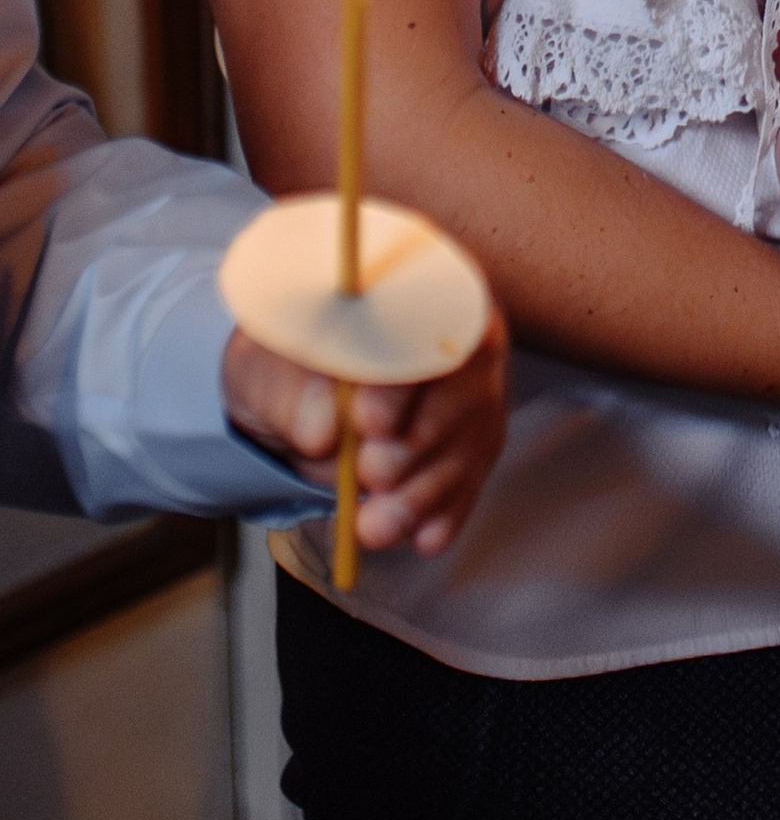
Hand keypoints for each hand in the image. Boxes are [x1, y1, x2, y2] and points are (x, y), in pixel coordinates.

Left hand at [221, 310, 511, 558]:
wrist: (290, 393)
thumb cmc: (281, 362)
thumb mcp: (264, 366)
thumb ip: (294, 389)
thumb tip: (326, 429)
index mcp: (412, 282)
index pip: (429, 316)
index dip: (405, 374)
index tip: (368, 422)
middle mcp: (460, 328)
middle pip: (465, 383)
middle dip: (418, 444)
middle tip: (369, 476)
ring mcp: (474, 384)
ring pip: (470, 438)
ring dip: (426, 492)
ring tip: (375, 528)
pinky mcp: (472, 436)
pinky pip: (473, 473)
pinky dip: (447, 510)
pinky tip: (423, 537)